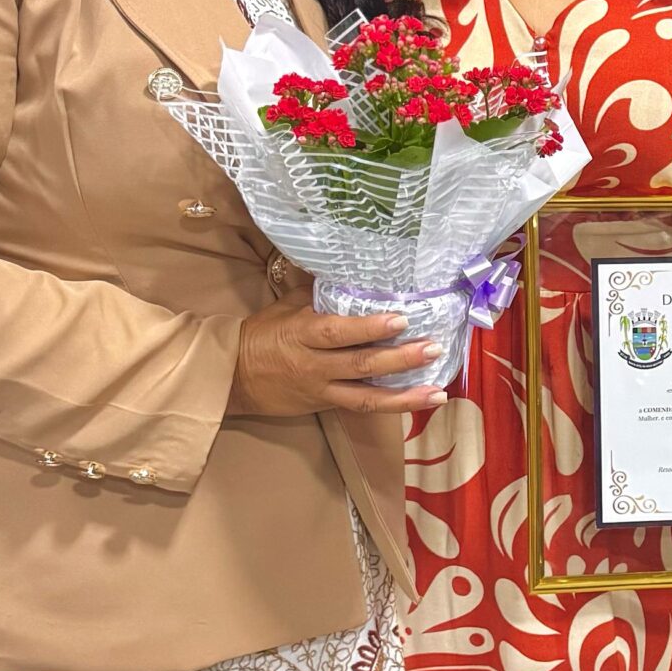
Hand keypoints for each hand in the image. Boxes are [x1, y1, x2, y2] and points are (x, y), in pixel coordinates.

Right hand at [230, 291, 448, 416]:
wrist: (233, 377)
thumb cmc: (264, 333)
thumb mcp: (287, 305)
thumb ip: (320, 290)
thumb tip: (351, 262)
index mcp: (303, 334)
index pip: (338, 331)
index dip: (369, 328)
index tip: (401, 319)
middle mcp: (314, 364)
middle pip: (360, 365)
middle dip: (399, 359)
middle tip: (433, 348)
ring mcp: (322, 389)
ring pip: (367, 397)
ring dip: (405, 395)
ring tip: (438, 391)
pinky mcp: (327, 405)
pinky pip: (363, 407)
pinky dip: (394, 406)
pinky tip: (420, 400)